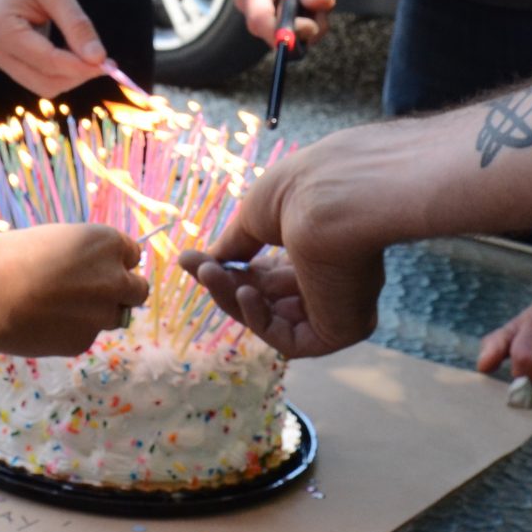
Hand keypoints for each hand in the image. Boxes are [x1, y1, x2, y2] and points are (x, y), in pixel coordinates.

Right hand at [0, 0, 106, 99]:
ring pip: (42, 84)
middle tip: (107, 62)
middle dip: (77, 76)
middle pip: (45, 83)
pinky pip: (38, 75)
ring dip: (71, 75)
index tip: (111, 64)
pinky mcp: (5, 58)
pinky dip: (60, 70)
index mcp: (2, 31)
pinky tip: (76, 53)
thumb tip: (99, 59)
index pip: (49, 63)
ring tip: (93, 55)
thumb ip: (77, 25)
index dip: (82, 67)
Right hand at [0, 223, 148, 355]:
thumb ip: (77, 254)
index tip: (97, 267)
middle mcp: (113, 278)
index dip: (114, 262)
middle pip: (137, 290)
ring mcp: (101, 314)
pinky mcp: (83, 342)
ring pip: (115, 317)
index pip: (131, 254)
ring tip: (60, 309)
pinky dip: (71, 331)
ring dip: (98, 314)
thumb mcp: (50, 238)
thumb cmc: (4, 255)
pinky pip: (86, 335)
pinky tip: (42, 325)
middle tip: (92, 293)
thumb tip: (81, 267)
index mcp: (105, 243)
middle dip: (121, 292)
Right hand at [179, 138, 384, 358]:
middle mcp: (333, 276)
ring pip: (271, 318)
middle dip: (224, 282)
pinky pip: (290, 339)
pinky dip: (259, 320)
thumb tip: (207, 265)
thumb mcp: (256, 217)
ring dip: (233, 297)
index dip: (228, 268)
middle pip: (265, 295)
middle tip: (194, 266)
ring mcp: (337, 306)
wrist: (332, 197)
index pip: (267, 271)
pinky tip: (245, 293)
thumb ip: (235, 247)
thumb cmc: (300, 193)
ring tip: (209, 273)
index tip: (191, 259)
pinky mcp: (341, 331)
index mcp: (321, 245)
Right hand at [234, 0, 334, 45]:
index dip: (284, 34)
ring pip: (290, 28)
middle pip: (278, 32)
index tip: (311, 26)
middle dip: (306, 21)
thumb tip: (322, 5)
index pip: (260, 24)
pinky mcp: (274, 4)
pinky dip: (310, 9)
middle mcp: (252, 1)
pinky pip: (294, 19)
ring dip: (312, 13)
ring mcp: (263, 4)